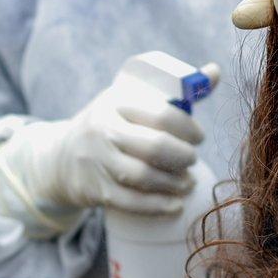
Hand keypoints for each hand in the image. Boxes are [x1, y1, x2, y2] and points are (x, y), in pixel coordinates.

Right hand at [0, 55, 218, 225]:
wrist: (62, 156)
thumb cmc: (113, 123)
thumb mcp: (133, 99)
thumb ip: (176, 90)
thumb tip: (215, 72)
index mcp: (117, 101)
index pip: (162, 114)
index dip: (188, 129)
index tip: (198, 137)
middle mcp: (103, 128)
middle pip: (154, 147)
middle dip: (183, 157)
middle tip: (192, 160)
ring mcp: (97, 160)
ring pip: (143, 177)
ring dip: (173, 183)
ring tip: (188, 183)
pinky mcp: (94, 189)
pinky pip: (131, 202)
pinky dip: (157, 206)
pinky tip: (175, 204)